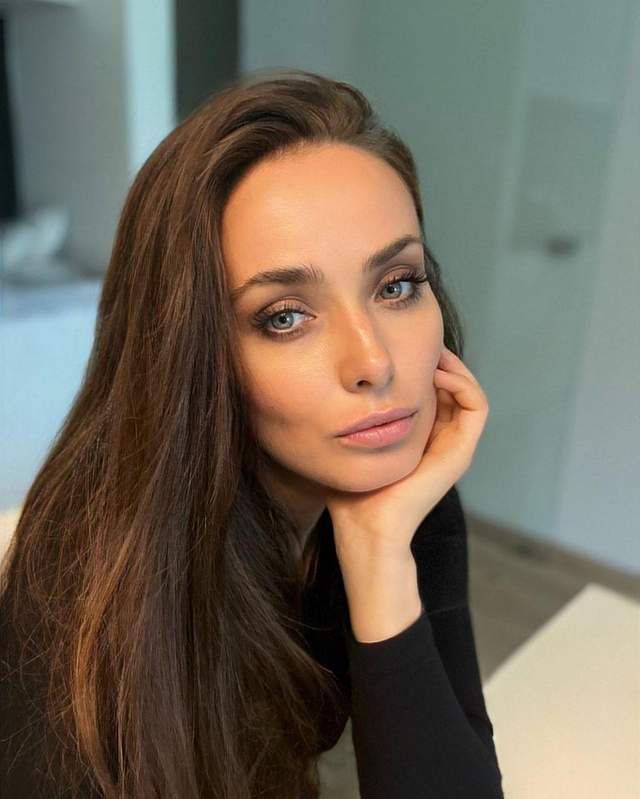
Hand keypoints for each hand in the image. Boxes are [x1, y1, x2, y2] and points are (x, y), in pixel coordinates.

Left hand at [326, 346, 488, 558]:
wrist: (365, 528)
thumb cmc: (351, 492)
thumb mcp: (351, 443)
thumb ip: (351, 420)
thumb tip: (333, 389)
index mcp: (419, 438)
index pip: (432, 391)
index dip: (422, 365)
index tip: (399, 347)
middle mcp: (440, 440)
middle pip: (452, 387)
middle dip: (438, 360)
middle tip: (418, 342)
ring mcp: (454, 446)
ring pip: (468, 391)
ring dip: (453, 366)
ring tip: (430, 353)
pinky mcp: (461, 451)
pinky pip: (477, 405)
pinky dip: (462, 383)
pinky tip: (435, 373)